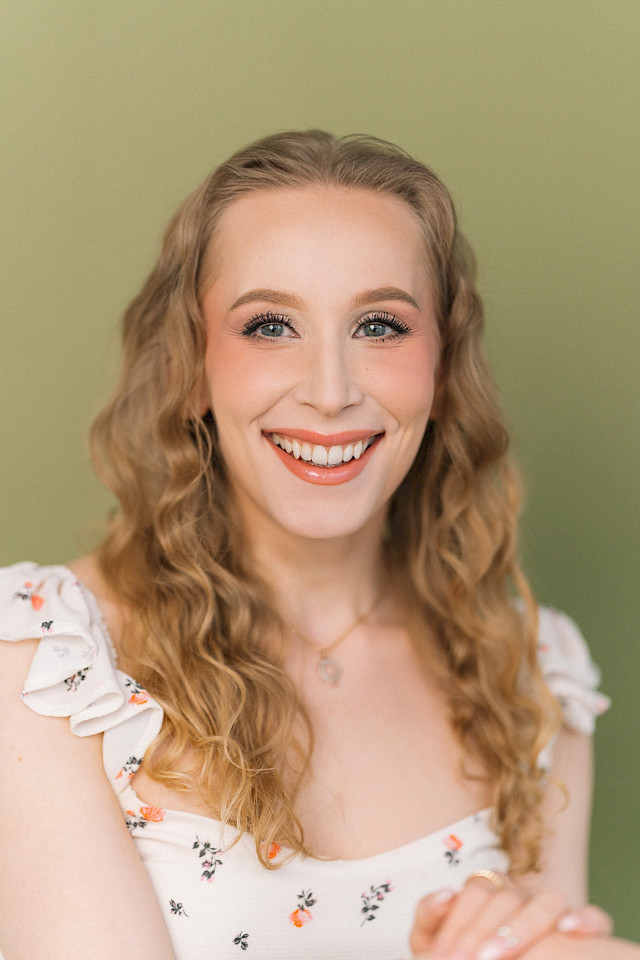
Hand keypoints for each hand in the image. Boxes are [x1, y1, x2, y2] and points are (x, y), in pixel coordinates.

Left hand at [410, 870, 611, 959]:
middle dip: (484, 933)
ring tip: (496, 956)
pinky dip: (585, 919)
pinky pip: (596, 918)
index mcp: (488, 889)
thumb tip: (446, 893)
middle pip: (508, 898)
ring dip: (523, 929)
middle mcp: (522, 894)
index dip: (460, 922)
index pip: (477, 890)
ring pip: (548, 902)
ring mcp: (553, 910)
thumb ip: (430, 917)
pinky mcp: (583, 930)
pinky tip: (568, 931)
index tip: (448, 957)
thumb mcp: (433, 943)